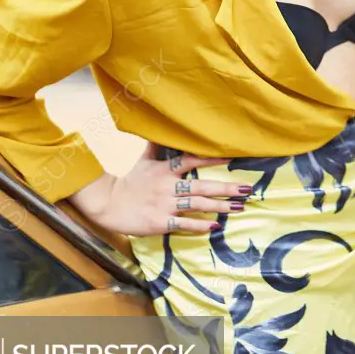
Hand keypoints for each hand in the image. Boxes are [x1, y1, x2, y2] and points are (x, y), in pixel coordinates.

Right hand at [93, 142, 251, 236]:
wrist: (108, 204)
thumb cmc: (129, 182)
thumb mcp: (143, 162)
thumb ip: (156, 146)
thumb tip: (160, 128)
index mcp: (164, 171)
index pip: (190, 161)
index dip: (210, 158)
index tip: (231, 156)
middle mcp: (167, 187)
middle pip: (201, 186)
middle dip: (225, 187)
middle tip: (246, 189)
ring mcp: (165, 205)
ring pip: (196, 205)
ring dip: (219, 206)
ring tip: (238, 207)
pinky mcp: (160, 222)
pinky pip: (184, 224)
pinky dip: (200, 225)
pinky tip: (215, 226)